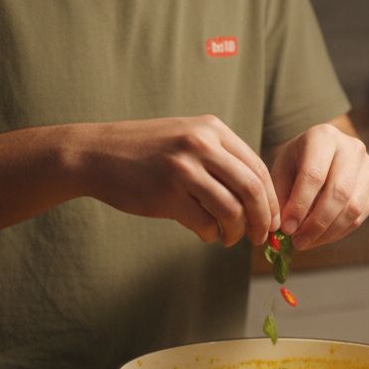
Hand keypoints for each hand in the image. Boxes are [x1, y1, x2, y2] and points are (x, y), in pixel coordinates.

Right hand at [72, 115, 278, 245]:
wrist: (96, 154)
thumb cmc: (145, 151)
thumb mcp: (186, 138)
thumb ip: (219, 157)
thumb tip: (257, 196)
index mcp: (212, 129)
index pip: (257, 167)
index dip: (271, 199)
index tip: (272, 219)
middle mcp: (201, 145)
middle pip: (251, 190)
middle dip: (262, 219)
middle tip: (261, 237)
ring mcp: (183, 169)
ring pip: (232, 210)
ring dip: (237, 231)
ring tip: (230, 238)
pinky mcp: (167, 194)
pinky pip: (204, 223)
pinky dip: (212, 234)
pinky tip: (207, 234)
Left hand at [270, 120, 368, 249]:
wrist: (323, 152)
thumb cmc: (297, 161)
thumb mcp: (282, 170)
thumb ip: (281, 196)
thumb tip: (281, 230)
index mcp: (323, 136)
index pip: (314, 175)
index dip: (300, 205)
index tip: (287, 228)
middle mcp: (352, 147)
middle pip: (338, 192)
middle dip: (316, 223)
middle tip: (298, 242)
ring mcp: (368, 166)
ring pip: (353, 207)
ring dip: (329, 232)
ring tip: (307, 242)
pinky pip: (361, 216)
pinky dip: (340, 232)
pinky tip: (321, 238)